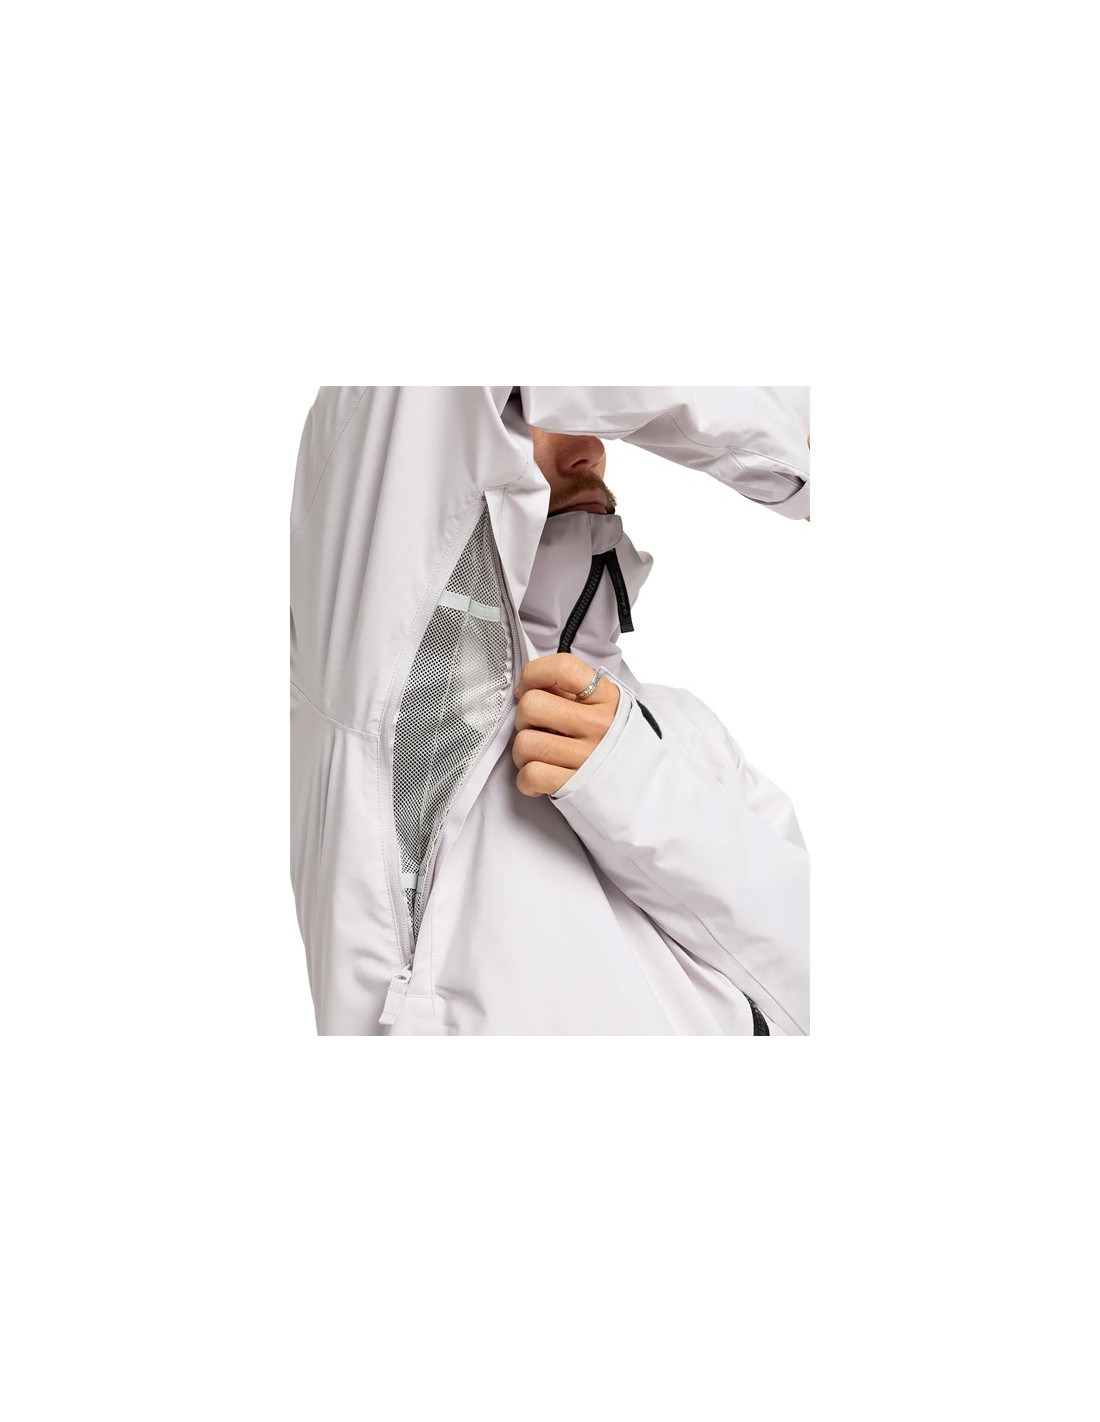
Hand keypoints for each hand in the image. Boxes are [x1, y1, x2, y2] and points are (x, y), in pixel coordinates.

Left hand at [511, 653, 619, 796]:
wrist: (649, 785)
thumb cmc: (617, 743)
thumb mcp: (608, 706)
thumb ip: (574, 692)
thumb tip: (527, 688)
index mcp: (606, 698)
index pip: (563, 668)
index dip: (534, 674)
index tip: (529, 689)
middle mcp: (599, 725)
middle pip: (532, 706)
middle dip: (523, 718)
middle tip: (535, 727)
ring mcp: (588, 757)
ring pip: (525, 743)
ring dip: (522, 752)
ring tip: (539, 756)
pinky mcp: (575, 786)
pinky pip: (531, 775)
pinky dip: (526, 780)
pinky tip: (538, 778)